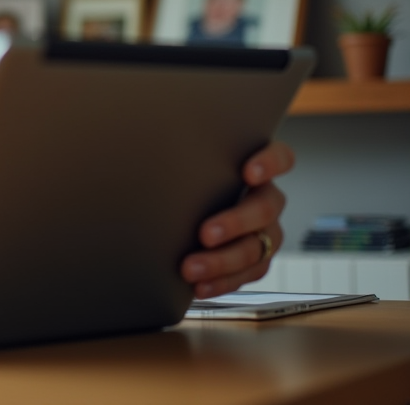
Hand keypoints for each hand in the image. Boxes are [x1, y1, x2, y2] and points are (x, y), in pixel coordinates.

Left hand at [181, 140, 294, 298]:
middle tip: (204, 234)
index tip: (248, 172)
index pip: (281, 157)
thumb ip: (183, 156)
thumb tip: (145, 140)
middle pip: (265, 208)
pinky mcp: (258, 259)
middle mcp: (266, 199)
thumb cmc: (184, 180)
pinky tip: (199, 286)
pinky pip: (249, 274)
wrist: (180, 215)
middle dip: (235, 222)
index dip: (271, 163)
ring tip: (191, 268)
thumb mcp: (187, 164)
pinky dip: (223, 282)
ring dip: (224, 260)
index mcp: (255, 169)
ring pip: (258, 247)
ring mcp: (266, 231)